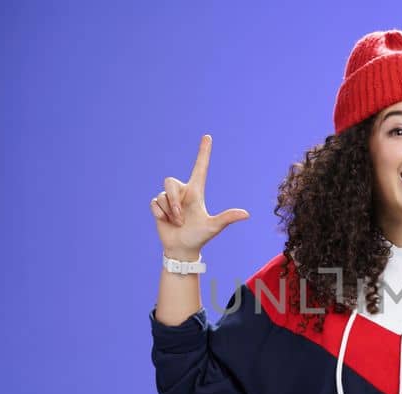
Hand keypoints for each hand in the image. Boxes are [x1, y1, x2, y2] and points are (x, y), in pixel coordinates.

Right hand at [151, 134, 249, 257]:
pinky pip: (155, 204)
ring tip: (176, 222)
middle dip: (173, 201)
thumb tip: (247, 214)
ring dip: (169, 212)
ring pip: (163, 196)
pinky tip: (166, 222)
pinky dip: (160, 215)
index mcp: (196, 192)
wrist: (182, 249)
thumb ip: (227, 218)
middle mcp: (183, 192)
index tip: (207, 136)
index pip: (200, 168)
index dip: (203, 152)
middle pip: (170, 181)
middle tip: (180, 218)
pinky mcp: (158, 206)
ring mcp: (170, 199)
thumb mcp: (213, 227)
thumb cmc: (199, 237)